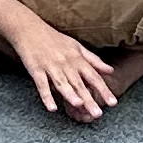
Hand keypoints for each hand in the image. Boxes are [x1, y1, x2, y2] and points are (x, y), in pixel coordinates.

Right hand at [9, 15, 124, 119]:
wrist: (29, 29)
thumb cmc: (54, 39)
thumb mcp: (77, 46)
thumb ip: (93, 60)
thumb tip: (110, 71)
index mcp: (77, 58)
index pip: (93, 76)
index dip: (103, 90)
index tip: (113, 103)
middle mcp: (66, 63)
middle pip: (79, 84)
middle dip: (89, 99)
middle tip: (98, 114)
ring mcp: (50, 67)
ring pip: (62, 84)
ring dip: (70, 95)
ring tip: (79, 106)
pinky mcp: (35, 69)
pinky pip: (42, 85)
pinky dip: (46, 96)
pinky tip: (52, 108)